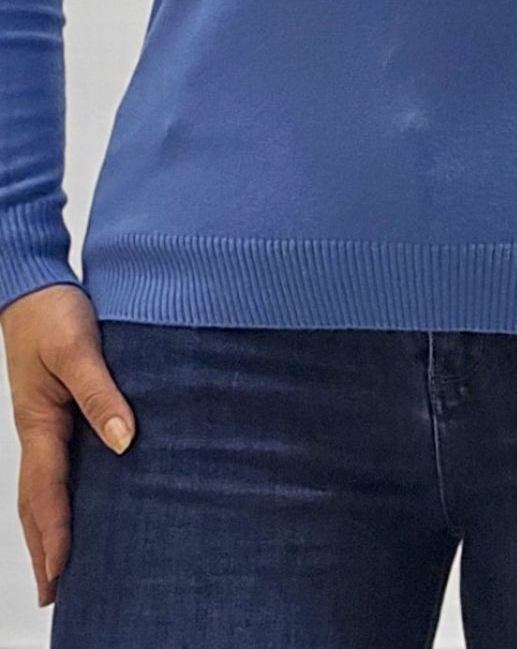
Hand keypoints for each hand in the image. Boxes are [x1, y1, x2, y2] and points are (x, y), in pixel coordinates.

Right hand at [0, 284, 135, 607]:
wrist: (34, 284)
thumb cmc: (53, 312)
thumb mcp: (78, 348)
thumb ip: (101, 392)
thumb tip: (124, 440)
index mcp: (39, 422)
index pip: (46, 491)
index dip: (54, 534)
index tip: (59, 575)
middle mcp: (37, 429)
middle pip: (36, 500)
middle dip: (43, 546)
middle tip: (53, 592)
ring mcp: (42, 420)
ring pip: (42, 484)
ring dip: (48, 524)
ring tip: (59, 562)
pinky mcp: (53, 408)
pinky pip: (53, 461)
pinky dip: (57, 492)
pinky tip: (77, 499)